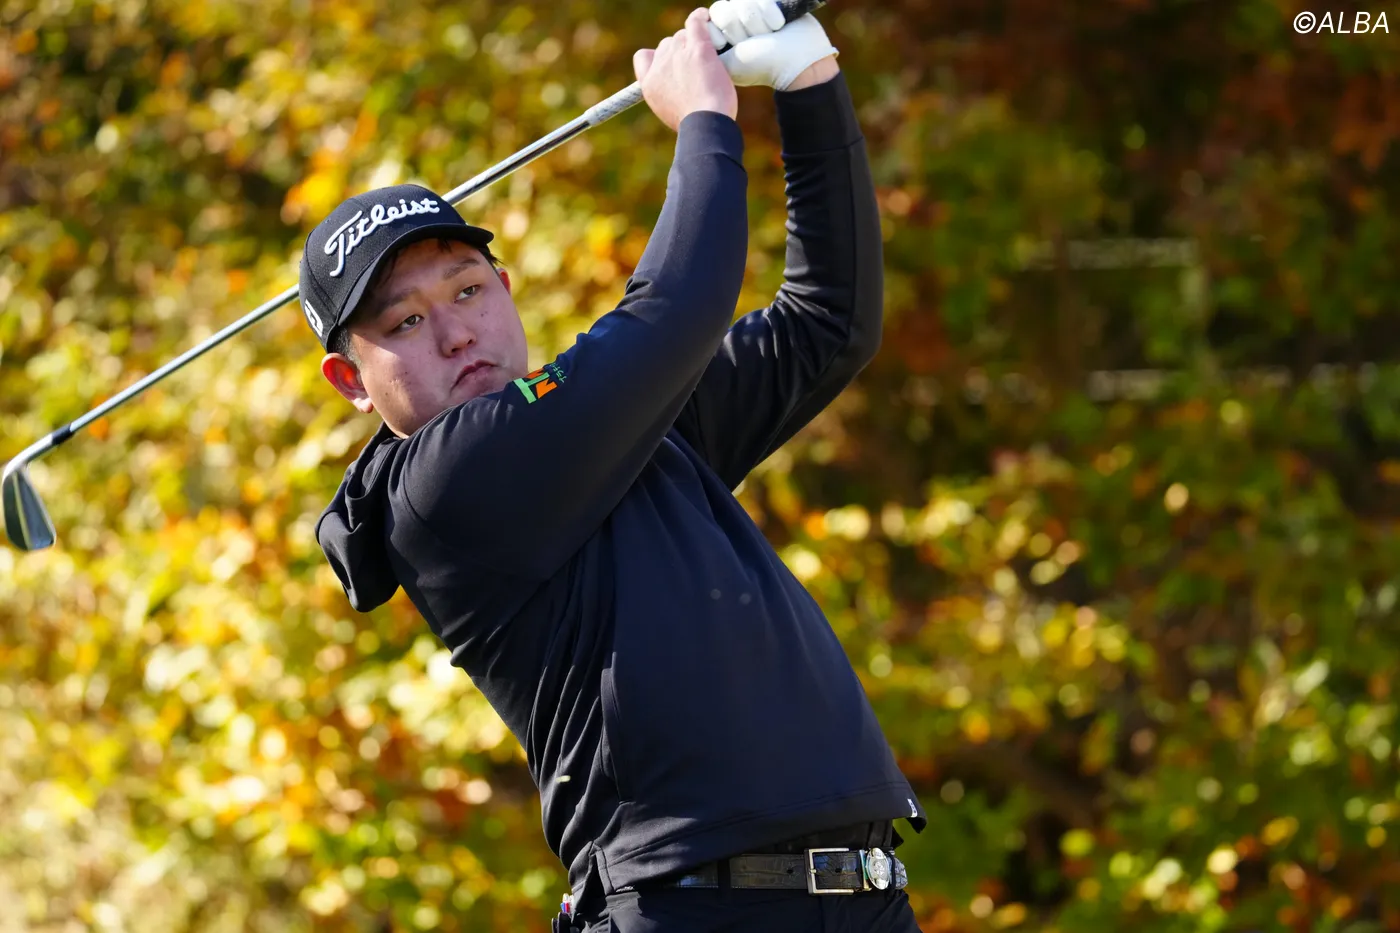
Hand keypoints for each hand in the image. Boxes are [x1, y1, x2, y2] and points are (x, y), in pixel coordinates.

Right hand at [633, 8, 738, 131]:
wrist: (705, 125)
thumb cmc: (696, 125)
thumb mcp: (671, 114)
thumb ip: (669, 96)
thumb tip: (678, 91)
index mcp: (649, 84)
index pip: (643, 57)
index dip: (658, 56)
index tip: (670, 63)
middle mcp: (660, 66)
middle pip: (667, 44)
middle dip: (681, 51)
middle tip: (698, 66)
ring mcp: (677, 55)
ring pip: (683, 36)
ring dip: (694, 42)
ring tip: (709, 57)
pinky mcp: (697, 49)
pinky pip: (695, 23)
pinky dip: (701, 18)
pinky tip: (707, 18)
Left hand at [706, 0, 838, 90]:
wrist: (798, 63)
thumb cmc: (762, 66)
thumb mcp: (729, 63)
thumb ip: (706, 48)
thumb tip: (698, 26)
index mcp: (724, 37)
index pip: (708, 21)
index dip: (718, 33)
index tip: (731, 48)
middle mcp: (737, 23)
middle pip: (722, 10)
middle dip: (738, 29)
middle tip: (752, 43)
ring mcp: (754, 12)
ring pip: (741, 4)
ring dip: (756, 23)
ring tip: (769, 35)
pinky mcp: (769, 4)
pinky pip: (760, 0)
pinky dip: (770, 14)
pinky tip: (778, 26)